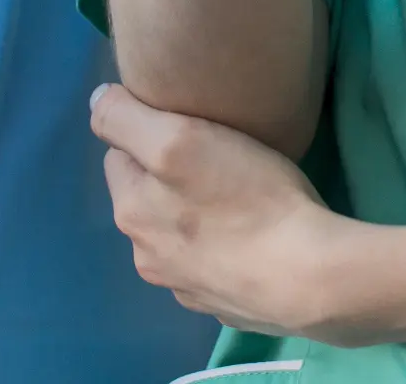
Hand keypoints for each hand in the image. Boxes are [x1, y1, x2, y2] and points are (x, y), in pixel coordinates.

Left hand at [92, 82, 350, 339]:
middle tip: (213, 153)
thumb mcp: (178, 137)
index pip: (119, 154)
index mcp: (131, 214)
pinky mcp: (223, 304)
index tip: (185, 123)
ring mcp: (186, 288)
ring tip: (234, 192)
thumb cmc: (246, 196)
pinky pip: (210, 261)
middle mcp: (147, 257)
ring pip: (177, 230)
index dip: (148, 131)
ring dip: (193, 211)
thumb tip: (96, 101)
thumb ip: (125, 118)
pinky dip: (220, 245)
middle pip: (147, 194)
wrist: (309, 277)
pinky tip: (250, 233)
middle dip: (168, 173)